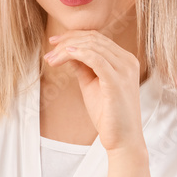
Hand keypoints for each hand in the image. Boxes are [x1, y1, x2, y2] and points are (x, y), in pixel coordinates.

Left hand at [43, 30, 146, 156]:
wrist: (123, 140)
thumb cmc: (108, 115)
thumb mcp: (91, 84)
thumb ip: (83, 66)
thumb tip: (68, 51)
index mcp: (124, 60)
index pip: (97, 38)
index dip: (73, 37)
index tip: (54, 42)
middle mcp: (128, 61)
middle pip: (94, 39)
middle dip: (67, 42)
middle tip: (49, 51)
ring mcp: (125, 70)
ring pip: (93, 47)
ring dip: (67, 49)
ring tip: (51, 59)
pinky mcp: (117, 82)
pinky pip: (96, 59)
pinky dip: (79, 54)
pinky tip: (65, 55)